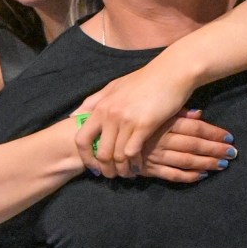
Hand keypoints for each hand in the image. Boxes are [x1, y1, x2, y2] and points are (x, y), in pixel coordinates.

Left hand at [74, 61, 198, 177]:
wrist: (172, 72)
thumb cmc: (145, 79)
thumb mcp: (115, 86)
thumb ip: (94, 101)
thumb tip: (74, 115)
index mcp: (101, 106)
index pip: (82, 138)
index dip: (86, 157)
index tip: (94, 166)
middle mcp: (110, 114)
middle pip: (100, 152)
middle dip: (105, 169)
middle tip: (113, 175)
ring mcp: (126, 120)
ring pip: (117, 156)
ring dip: (122, 169)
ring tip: (128, 173)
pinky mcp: (144, 124)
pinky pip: (133, 152)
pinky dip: (135, 163)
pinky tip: (140, 165)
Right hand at [142, 110, 236, 182]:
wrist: (106, 137)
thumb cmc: (134, 120)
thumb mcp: (155, 111)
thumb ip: (177, 113)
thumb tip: (199, 113)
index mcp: (164, 122)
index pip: (195, 128)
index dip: (214, 133)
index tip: (229, 137)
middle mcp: (162, 139)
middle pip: (194, 145)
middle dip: (216, 149)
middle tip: (233, 153)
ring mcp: (156, 156)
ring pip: (186, 161)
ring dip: (207, 163)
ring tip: (223, 164)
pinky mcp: (149, 170)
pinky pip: (172, 175)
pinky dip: (189, 176)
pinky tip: (202, 175)